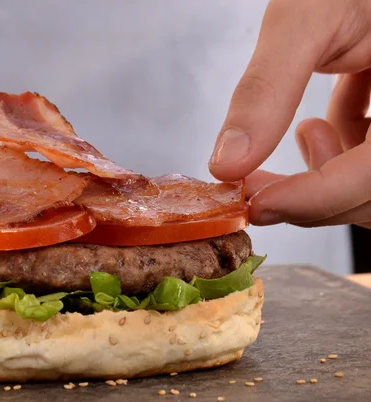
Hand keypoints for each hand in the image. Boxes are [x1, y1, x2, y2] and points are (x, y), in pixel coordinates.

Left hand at [208, 0, 370, 228]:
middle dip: (310, 194)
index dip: (313, 201)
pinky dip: (345, 149)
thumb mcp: (308, 18)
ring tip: (306, 130)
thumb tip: (226, 163)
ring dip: (329, 173)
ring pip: (370, 182)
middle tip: (254, 181)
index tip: (255, 203)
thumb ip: (267, 89)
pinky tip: (322, 120)